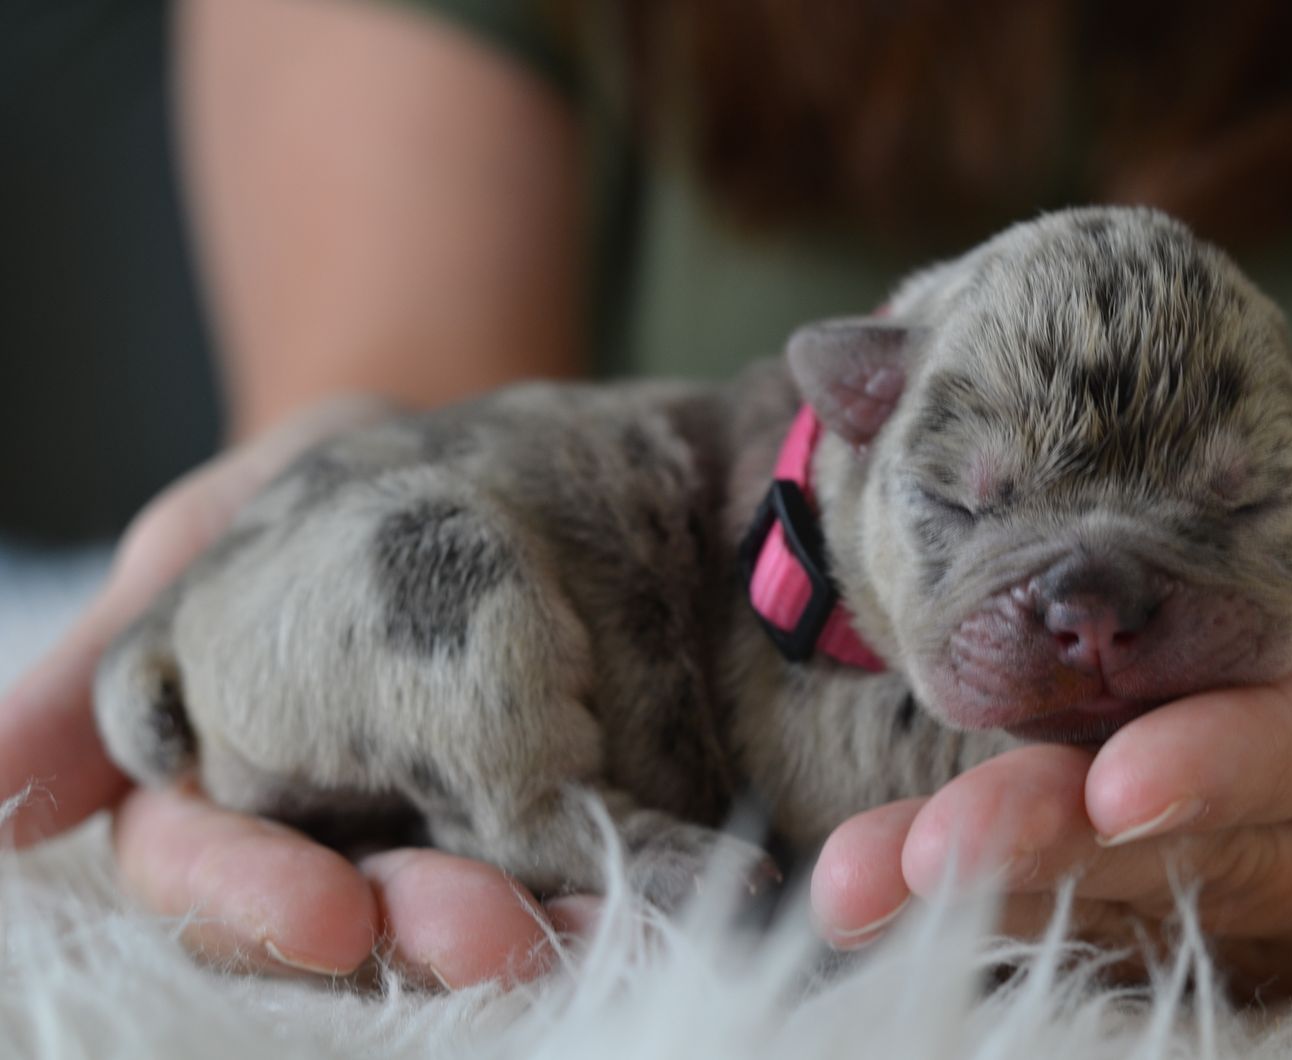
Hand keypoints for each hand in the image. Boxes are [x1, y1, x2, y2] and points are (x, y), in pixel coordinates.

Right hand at [0, 397, 590, 987]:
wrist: (462, 461)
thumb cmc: (318, 500)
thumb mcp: (207, 541)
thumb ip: (107, 657)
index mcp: (217, 789)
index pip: (208, 874)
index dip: (253, 901)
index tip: (327, 912)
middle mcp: (323, 835)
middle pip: (344, 925)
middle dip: (412, 934)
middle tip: (489, 931)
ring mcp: (436, 835)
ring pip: (453, 919)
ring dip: (517, 932)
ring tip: (583, 922)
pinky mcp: (538, 821)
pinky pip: (556, 874)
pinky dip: (598, 891)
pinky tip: (642, 897)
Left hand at [812, 373, 1291, 995]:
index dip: (1236, 768)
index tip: (1124, 778)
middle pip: (1202, 850)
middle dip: (1060, 852)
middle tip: (926, 851)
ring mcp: (1265, 888)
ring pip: (1121, 896)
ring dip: (986, 891)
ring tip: (859, 880)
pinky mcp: (1184, 902)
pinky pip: (1082, 913)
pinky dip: (978, 902)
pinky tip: (873, 893)